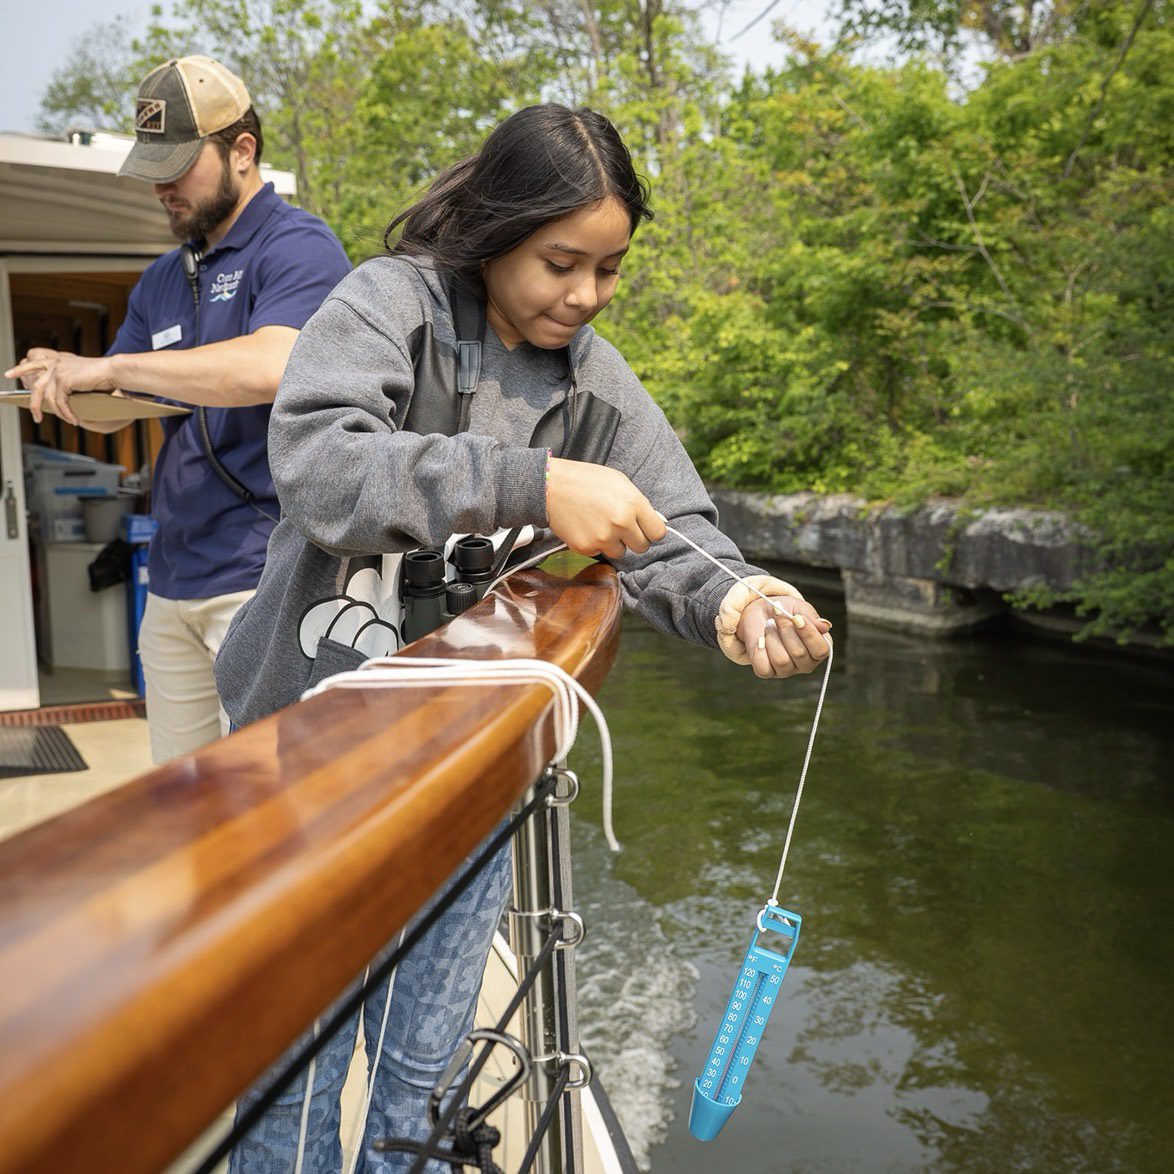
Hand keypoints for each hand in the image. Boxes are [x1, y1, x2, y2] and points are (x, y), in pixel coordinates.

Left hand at [4, 349, 116, 425]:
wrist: (114, 371)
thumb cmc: (104, 375)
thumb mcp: (82, 377)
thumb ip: (69, 383)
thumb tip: (61, 400)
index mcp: (58, 361)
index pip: (34, 362)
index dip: (21, 369)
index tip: (9, 375)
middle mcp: (55, 364)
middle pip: (36, 385)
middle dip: (33, 403)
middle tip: (37, 418)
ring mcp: (57, 371)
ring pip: (48, 398)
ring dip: (59, 414)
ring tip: (68, 421)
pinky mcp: (63, 380)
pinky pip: (60, 403)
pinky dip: (68, 414)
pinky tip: (75, 420)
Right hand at [545, 457, 666, 559]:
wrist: (550, 486)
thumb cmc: (586, 481)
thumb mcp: (619, 482)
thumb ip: (639, 504)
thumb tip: (655, 522)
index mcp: (633, 503)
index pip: (657, 533)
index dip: (650, 531)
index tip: (644, 529)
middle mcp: (621, 522)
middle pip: (642, 547)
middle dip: (633, 539)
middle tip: (620, 527)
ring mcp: (603, 537)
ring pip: (621, 553)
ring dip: (613, 543)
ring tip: (599, 524)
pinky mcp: (586, 548)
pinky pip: (599, 553)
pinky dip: (594, 544)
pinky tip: (585, 527)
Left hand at [736, 595, 831, 678]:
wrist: (762, 611)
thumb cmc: (786, 611)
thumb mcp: (800, 609)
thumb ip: (812, 618)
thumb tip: (825, 626)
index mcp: (819, 648)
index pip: (820, 650)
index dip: (808, 634)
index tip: (796, 617)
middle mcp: (805, 663)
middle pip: (799, 654)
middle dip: (786, 629)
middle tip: (778, 613)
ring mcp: (786, 670)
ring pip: (781, 661)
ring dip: (772, 637)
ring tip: (769, 625)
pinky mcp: (767, 672)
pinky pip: (764, 668)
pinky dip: (760, 651)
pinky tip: (760, 639)